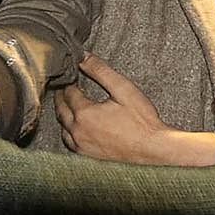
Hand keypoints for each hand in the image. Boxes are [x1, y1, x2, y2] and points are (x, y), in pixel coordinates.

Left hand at [54, 54, 214, 165]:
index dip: (69, 82)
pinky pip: (71, 142)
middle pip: (61, 110)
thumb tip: (83, 56)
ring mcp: (82, 147)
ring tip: (70, 105)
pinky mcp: (88, 157)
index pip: (68, 93)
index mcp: (84, 114)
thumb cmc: (142, 120)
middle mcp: (78, 132)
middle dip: (62, 96)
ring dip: (64, 115)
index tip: (71, 75)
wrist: (154, 150)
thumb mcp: (123, 88)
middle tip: (65, 86)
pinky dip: (70, 132)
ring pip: (63, 128)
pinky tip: (78, 127)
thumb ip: (100, 70)